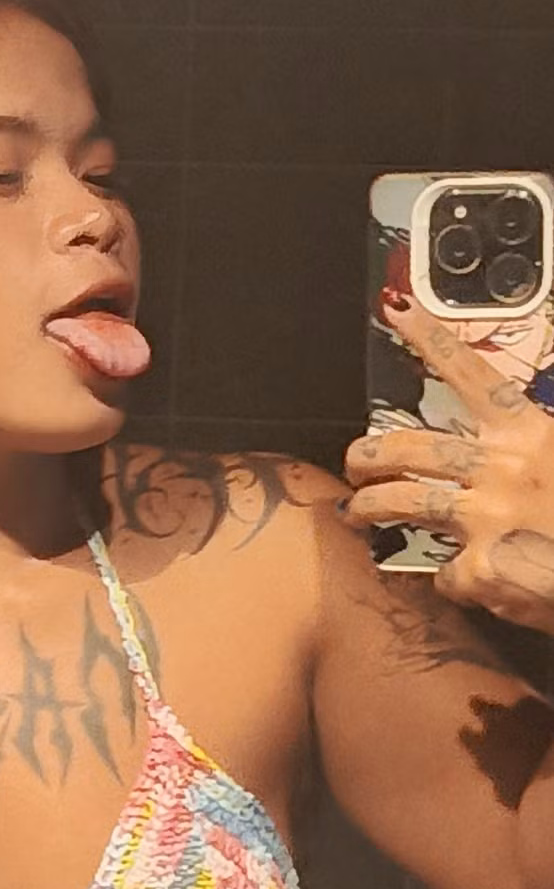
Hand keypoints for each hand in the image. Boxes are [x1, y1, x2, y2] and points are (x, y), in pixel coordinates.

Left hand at [345, 296, 553, 633]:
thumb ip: (529, 444)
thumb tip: (489, 448)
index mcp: (532, 433)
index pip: (472, 374)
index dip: (430, 338)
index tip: (398, 309)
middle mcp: (504, 468)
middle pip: (409, 446)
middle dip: (368, 454)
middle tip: (356, 463)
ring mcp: (489, 517)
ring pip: (402, 500)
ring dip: (368, 506)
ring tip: (356, 512)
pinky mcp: (484, 569)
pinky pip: (444, 572)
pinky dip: (449, 578)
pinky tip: (459, 580)